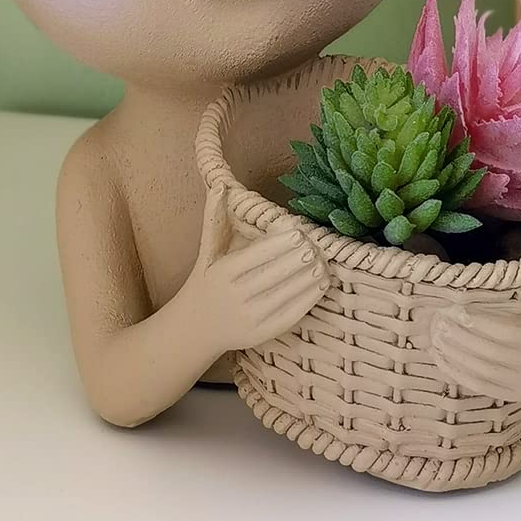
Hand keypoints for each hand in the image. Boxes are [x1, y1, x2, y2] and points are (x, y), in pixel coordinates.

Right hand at [181, 184, 327, 354]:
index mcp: (223, 273)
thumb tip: (220, 185)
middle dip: (298, 260)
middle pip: (274, 275)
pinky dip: (308, 300)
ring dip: (308, 279)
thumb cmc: (206, 280)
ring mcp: (249, 318)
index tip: (300, 233)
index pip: (257, 256)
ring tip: (324, 263)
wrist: (196, 327)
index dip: (280, 244)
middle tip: (316, 247)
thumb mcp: (207, 250)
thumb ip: (214, 217)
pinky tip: (320, 285)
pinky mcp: (261, 334)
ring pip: (285, 295)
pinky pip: (289, 315)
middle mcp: (235, 297)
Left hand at [430, 274, 520, 400]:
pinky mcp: (513, 394)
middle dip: (459, 337)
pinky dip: (458, 374)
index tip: (456, 308)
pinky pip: (482, 386)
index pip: (506, 334)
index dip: (479, 323)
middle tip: (437, 319)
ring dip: (454, 355)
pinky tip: (440, 358)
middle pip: (488, 353)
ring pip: (481, 371)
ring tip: (433, 335)